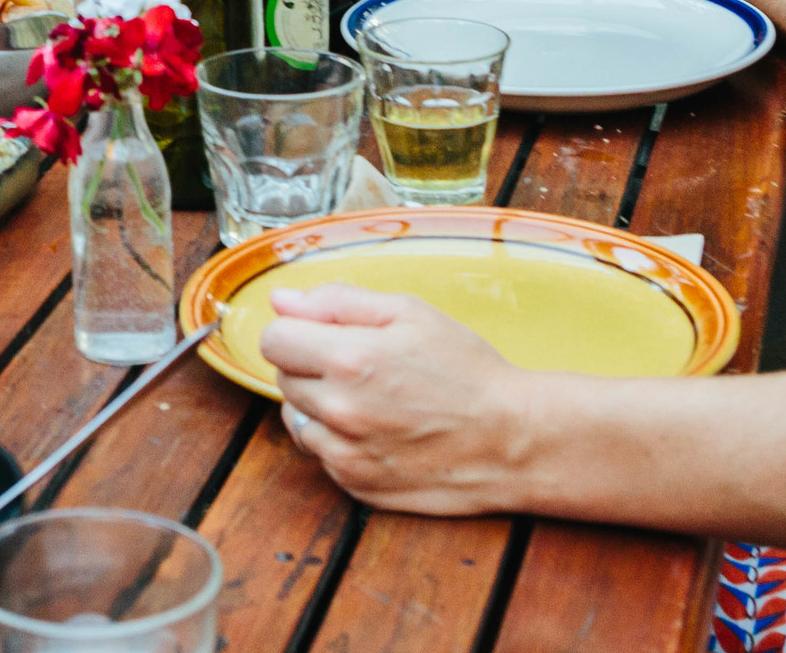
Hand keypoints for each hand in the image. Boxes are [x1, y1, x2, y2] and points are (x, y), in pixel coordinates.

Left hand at [257, 283, 530, 514]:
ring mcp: (345, 454)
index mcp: (350, 359)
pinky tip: (377, 430)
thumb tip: (282, 300)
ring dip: (319, 405)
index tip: (323, 333)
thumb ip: (338, 301)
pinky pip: (320, 454)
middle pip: (283, 377)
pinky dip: (337, 440)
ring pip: (296, 418)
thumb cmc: (467, 370)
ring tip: (370, 399)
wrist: (513, 440)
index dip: (297, 330)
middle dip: (311, 365)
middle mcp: (340, 410)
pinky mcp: (356, 485)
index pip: (273, 339)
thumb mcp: (410, 313)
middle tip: (361, 366)